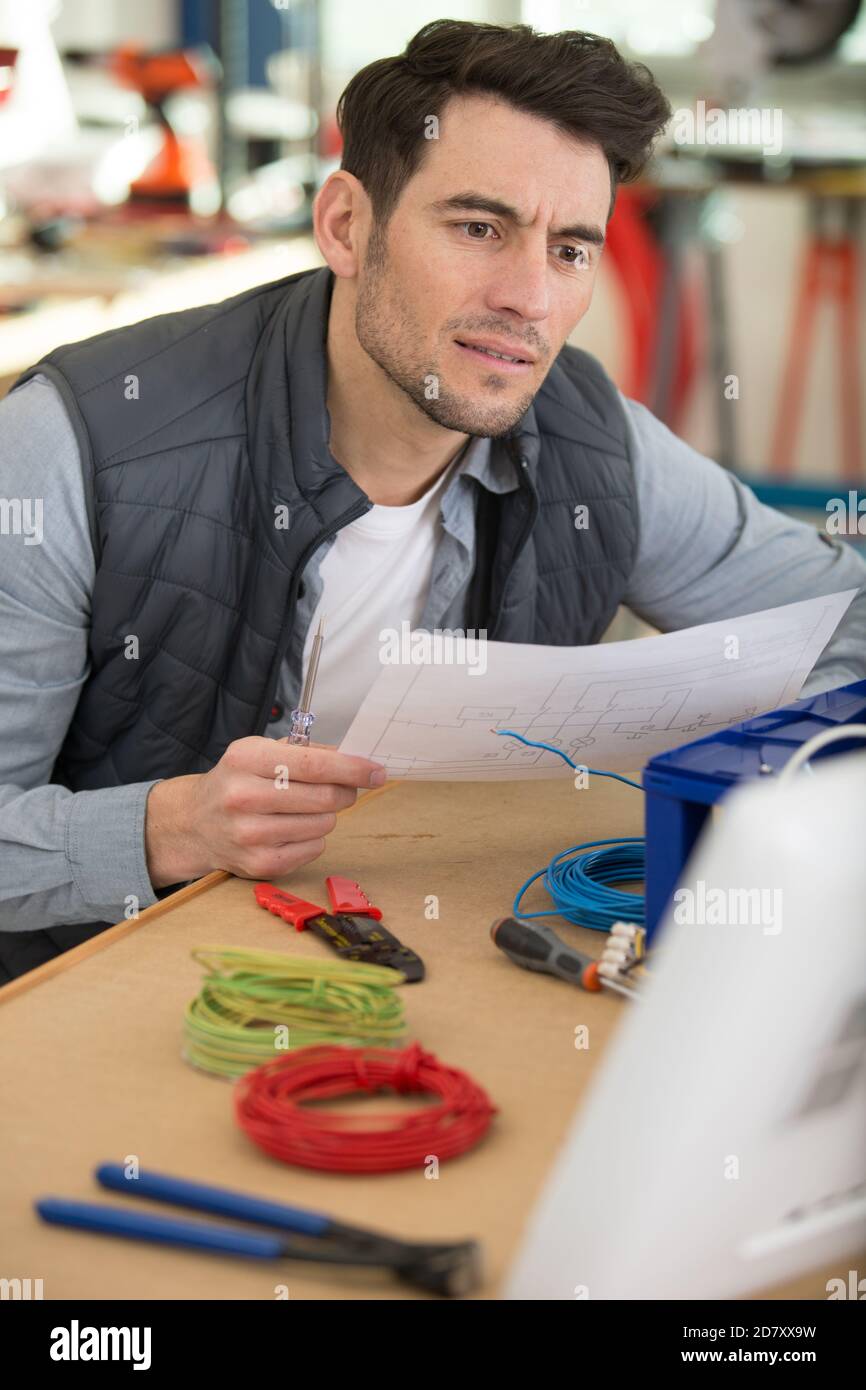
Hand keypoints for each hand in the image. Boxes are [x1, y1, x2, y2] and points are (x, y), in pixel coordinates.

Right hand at [144, 736, 386, 887]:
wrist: (195, 823)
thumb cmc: (237, 782)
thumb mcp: (260, 752)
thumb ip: (306, 752)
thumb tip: (355, 760)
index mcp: (245, 759)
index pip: (314, 765)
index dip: (353, 769)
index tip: (377, 772)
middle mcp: (243, 796)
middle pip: (325, 797)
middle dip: (345, 792)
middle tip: (342, 789)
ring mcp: (250, 834)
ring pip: (324, 824)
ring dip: (325, 815)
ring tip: (302, 809)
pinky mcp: (260, 864)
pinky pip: (315, 849)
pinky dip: (313, 838)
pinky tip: (290, 830)